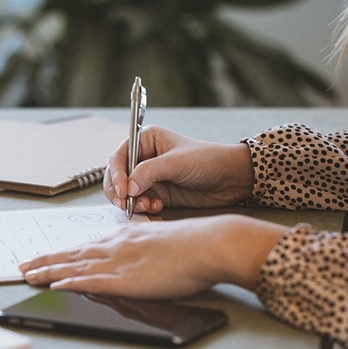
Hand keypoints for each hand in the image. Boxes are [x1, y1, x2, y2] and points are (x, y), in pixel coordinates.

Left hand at [19, 215, 287, 298]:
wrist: (208, 244)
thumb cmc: (193, 243)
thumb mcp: (162, 237)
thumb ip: (144, 242)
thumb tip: (137, 247)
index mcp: (126, 236)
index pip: (87, 245)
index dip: (65, 251)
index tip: (48, 255)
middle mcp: (117, 246)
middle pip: (73, 254)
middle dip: (46, 260)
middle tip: (23, 266)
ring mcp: (120, 262)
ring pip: (75, 267)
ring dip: (48, 271)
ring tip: (27, 276)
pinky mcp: (127, 280)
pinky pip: (91, 282)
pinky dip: (69, 283)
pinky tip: (53, 286)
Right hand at [103, 126, 253, 214]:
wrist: (231, 179)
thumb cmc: (207, 160)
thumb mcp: (176, 163)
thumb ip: (149, 173)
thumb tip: (128, 188)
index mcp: (146, 140)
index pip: (119, 156)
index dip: (116, 174)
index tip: (122, 190)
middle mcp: (145, 158)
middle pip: (117, 176)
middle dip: (120, 191)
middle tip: (126, 204)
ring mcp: (150, 177)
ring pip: (127, 193)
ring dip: (132, 202)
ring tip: (147, 206)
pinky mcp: (158, 194)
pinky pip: (140, 203)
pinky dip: (144, 208)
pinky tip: (157, 208)